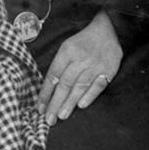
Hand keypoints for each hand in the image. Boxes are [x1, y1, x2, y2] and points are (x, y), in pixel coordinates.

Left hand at [38, 10, 121, 125]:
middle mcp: (80, 58)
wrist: (109, 30)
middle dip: (55, 102)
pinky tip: (81, 106)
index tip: (40, 107)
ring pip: (80, 86)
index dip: (45, 92)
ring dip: (70, 102)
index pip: (52, 75)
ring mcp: (95, 65)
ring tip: (62, 116)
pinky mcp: (108, 69)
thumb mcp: (67, 47)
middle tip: (49, 119)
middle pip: (65, 83)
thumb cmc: (84, 42)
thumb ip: (59, 66)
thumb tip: (48, 89)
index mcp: (66, 51)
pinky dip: (90, 95)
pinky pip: (98, 85)